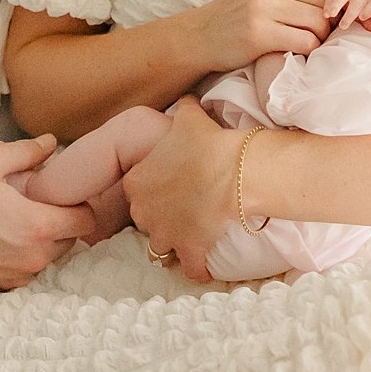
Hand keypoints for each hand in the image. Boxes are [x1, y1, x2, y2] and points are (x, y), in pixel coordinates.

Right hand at [0, 137, 96, 288]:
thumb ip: (28, 152)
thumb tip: (52, 144)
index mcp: (35, 227)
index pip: (85, 220)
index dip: (81, 202)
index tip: (65, 192)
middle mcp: (32, 258)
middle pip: (71, 238)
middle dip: (62, 219)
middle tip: (40, 200)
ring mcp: (18, 276)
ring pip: (50, 254)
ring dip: (44, 237)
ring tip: (19, 216)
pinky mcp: (2, 286)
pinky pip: (29, 268)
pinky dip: (25, 252)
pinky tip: (4, 234)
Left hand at [123, 96, 240, 282]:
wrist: (234, 171)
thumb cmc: (207, 142)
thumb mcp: (189, 117)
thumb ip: (181, 111)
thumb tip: (185, 102)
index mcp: (137, 182)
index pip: (136, 189)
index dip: (153, 187)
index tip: (170, 184)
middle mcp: (144, 211)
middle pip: (145, 218)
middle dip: (160, 216)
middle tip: (182, 207)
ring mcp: (164, 234)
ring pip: (161, 246)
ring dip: (174, 242)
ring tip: (191, 234)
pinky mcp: (189, 250)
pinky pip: (189, 269)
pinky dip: (196, 268)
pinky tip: (204, 265)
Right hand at [201, 0, 370, 70]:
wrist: (204, 33)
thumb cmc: (248, 4)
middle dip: (341, 13)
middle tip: (337, 24)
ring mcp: (262, 2)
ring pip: (321, 20)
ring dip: (323, 33)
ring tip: (308, 35)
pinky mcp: (258, 32)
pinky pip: (306, 42)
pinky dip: (309, 48)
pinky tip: (296, 46)